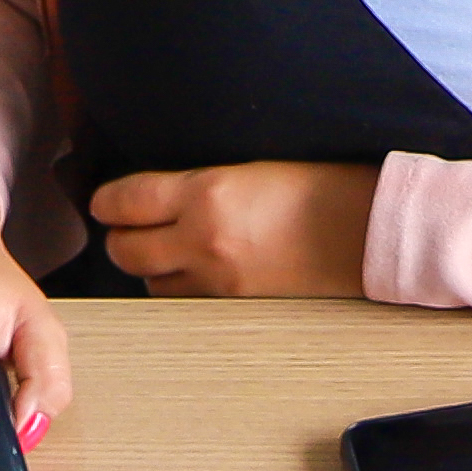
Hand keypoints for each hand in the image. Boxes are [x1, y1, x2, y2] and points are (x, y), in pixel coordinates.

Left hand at [84, 159, 375, 301]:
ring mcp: (216, 279)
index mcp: (206, 193)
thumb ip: (199, 182)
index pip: (125, 201)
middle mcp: (203, 240)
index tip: (105, 202)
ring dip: (150, 266)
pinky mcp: (233, 304)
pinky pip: (183, 301)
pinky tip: (194, 270)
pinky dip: (178, 286)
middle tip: (128, 226)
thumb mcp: (251, 166)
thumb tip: (159, 192)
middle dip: (121, 237)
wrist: (366, 230)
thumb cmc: (320, 187)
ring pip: (150, 282)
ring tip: (165, 250)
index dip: (106, 202)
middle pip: (125, 250)